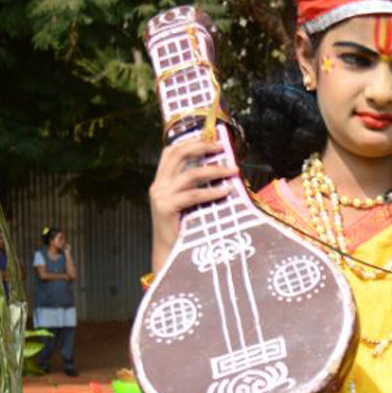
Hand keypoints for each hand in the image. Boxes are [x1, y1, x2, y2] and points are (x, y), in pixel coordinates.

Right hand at [149, 137, 236, 270]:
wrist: (169, 255)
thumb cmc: (184, 228)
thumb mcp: (187, 202)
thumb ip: (195, 185)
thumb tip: (221, 168)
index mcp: (161, 181)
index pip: (171, 151)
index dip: (190, 140)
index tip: (211, 137)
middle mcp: (158, 185)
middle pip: (179, 154)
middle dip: (202, 147)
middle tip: (222, 147)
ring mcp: (160, 196)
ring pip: (191, 174)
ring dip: (216, 170)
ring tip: (233, 171)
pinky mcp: (166, 208)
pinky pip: (193, 195)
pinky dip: (212, 192)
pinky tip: (226, 192)